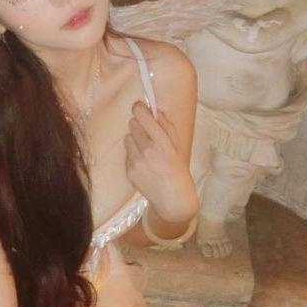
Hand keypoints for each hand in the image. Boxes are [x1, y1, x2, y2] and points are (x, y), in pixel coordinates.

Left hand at [124, 100, 198, 222]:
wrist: (173, 200)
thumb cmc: (179, 172)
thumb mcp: (178, 146)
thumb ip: (167, 126)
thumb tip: (155, 110)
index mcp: (162, 143)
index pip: (143, 116)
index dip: (139, 108)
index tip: (140, 106)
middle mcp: (147, 151)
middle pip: (132, 124)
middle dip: (139, 124)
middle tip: (147, 131)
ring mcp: (136, 162)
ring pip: (127, 137)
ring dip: (135, 140)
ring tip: (146, 150)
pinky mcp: (129, 171)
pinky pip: (127, 153)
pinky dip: (133, 154)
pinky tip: (144, 163)